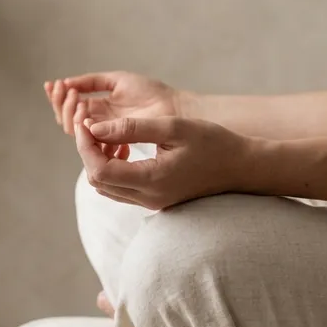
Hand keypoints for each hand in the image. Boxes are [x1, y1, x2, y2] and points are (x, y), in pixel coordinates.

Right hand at [45, 71, 186, 135]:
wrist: (176, 108)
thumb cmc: (152, 93)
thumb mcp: (118, 81)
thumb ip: (92, 81)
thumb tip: (65, 83)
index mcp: (98, 110)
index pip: (69, 108)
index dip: (58, 97)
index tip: (52, 84)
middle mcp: (98, 126)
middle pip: (67, 120)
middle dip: (61, 105)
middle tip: (66, 91)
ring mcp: (104, 137)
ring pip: (75, 131)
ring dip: (69, 114)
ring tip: (76, 98)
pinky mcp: (112, 145)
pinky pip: (90, 139)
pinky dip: (83, 126)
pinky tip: (86, 112)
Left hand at [75, 115, 256, 209]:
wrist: (242, 167)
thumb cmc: (213, 143)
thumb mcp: (173, 128)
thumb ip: (131, 129)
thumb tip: (93, 129)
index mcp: (152, 181)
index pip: (99, 170)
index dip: (85, 145)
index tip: (86, 122)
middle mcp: (148, 198)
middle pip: (97, 180)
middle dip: (88, 151)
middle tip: (93, 125)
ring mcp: (151, 203)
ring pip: (105, 186)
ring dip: (98, 160)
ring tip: (109, 134)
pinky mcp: (154, 200)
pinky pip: (120, 188)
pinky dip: (112, 168)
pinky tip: (123, 147)